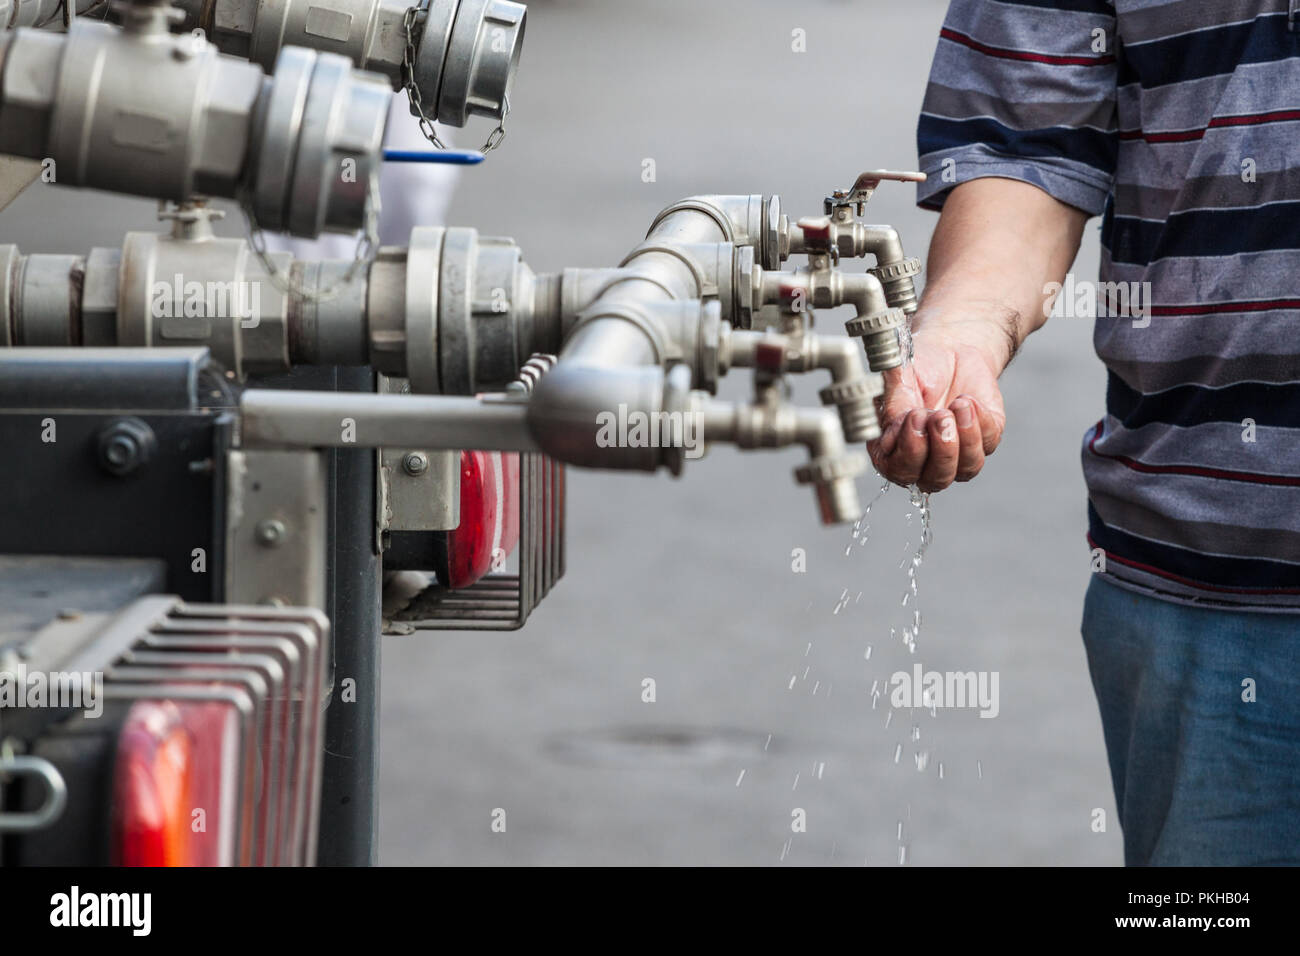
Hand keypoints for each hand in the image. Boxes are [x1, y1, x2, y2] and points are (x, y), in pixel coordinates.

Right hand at [868, 328, 1006, 491]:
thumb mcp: (900, 381)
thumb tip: (894, 432)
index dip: (910, 450)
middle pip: (935, 480)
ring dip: (964, 438)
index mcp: (894, 449)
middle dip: (941, 449)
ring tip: (959, 404)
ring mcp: (957, 455)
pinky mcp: (985, 441)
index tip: (915, 417)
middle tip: (940, 415)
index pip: (899, 470)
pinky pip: (987, 444)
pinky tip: (968, 400)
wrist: (951, 349)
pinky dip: (981, 421)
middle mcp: (924, 460)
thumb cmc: (919, 367)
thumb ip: (893, 406)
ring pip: (965, 470)